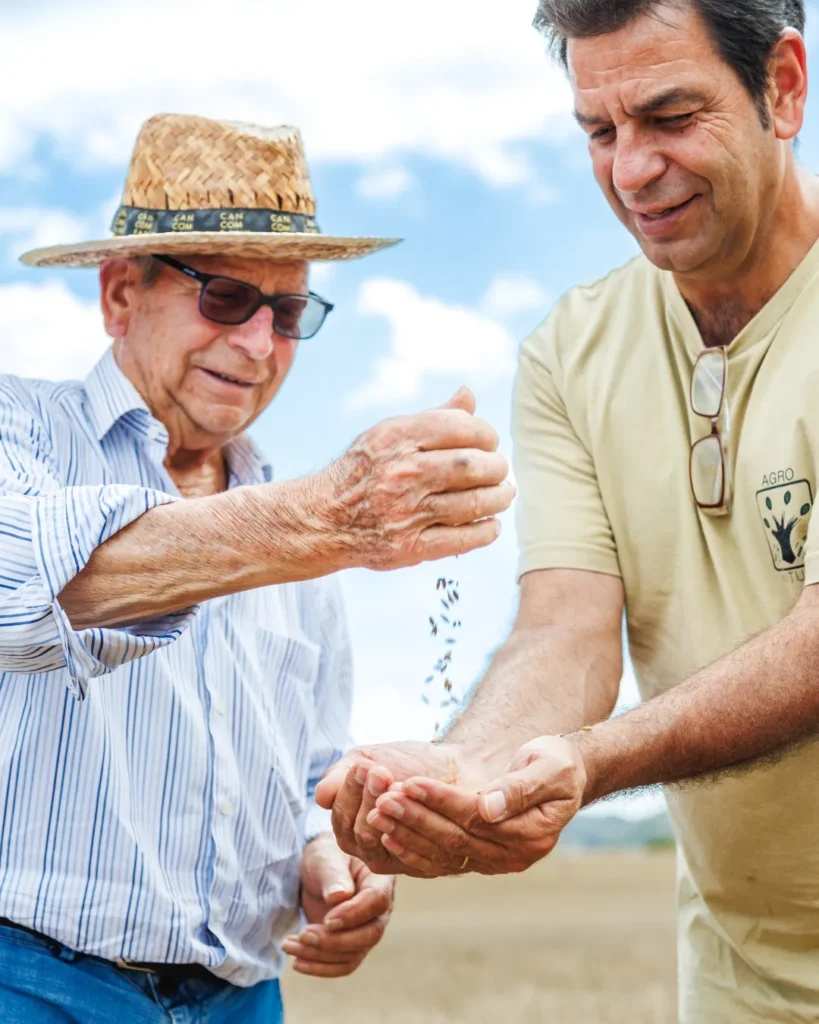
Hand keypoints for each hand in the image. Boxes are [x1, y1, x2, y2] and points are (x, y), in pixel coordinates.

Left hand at [282, 833, 393, 978]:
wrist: (320, 868)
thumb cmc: (326, 856)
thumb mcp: (326, 857)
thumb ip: (333, 874)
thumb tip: (338, 897)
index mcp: (380, 881)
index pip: (376, 901)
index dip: (353, 914)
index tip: (327, 920)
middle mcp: (379, 910)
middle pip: (369, 935)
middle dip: (334, 941)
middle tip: (303, 934)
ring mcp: (367, 929)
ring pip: (353, 954)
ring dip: (320, 955)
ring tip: (288, 945)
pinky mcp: (351, 945)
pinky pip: (343, 964)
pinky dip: (320, 967)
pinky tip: (297, 962)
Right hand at [315, 741, 486, 875]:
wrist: (452, 764)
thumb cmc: (404, 763)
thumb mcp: (367, 761)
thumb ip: (341, 776)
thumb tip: (321, 797)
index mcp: (350, 828)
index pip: (342, 817)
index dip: (350, 791)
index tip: (364, 766)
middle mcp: (371, 850)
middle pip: (362, 833)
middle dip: (370, 799)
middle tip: (382, 773)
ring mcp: (399, 860)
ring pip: (388, 840)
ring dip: (393, 810)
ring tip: (398, 783)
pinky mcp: (429, 864)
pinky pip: (420, 852)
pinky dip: (418, 824)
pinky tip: (418, 800)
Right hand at [317, 388, 514, 571]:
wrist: (322, 519)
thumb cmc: (362, 472)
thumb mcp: (387, 434)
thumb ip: (432, 417)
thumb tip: (469, 395)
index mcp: (396, 438)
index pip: (460, 427)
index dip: (486, 434)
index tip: (489, 443)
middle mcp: (402, 473)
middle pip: (473, 466)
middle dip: (496, 467)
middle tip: (498, 470)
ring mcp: (406, 512)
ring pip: (474, 503)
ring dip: (499, 498)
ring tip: (503, 494)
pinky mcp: (410, 547)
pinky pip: (463, 540)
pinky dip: (486, 531)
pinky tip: (491, 524)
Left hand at [364, 736, 587, 876]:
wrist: (563, 774)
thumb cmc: (557, 763)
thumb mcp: (549, 766)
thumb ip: (518, 788)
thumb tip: (487, 808)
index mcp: (532, 834)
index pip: (476, 819)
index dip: (441, 801)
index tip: (409, 783)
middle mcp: (514, 856)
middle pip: (456, 839)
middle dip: (416, 818)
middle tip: (382, 800)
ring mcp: (497, 863)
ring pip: (444, 852)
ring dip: (408, 833)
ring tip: (378, 812)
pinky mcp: (481, 860)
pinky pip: (443, 860)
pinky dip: (414, 850)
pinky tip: (388, 836)